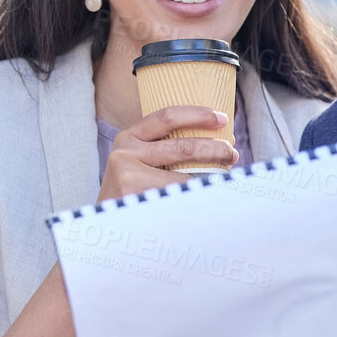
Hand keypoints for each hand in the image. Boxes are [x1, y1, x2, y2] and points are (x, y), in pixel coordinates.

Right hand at [96, 106, 233, 202]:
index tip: (222, 119)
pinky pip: (177, 193)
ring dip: (212, 171)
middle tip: (232, 153)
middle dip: (214, 148)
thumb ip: (161, 150)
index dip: (198, 114)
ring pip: (184, 172)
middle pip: (182, 146)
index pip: (167, 116)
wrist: (104, 222)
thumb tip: (213, 143)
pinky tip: (211, 195)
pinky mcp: (133, 192)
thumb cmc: (131, 191)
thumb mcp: (138, 163)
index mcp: (130, 136)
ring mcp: (128, 172)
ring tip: (228, 173)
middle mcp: (126, 149)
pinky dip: (198, 194)